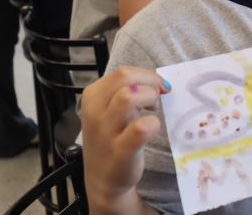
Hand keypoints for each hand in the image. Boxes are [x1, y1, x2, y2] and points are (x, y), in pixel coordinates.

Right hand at [81, 66, 170, 211]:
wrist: (103, 178)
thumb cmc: (112, 137)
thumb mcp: (110, 109)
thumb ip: (128, 91)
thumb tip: (159, 82)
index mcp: (92, 96)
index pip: (122, 72)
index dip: (146, 75)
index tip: (156, 87)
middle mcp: (95, 111)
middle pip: (124, 77)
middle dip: (149, 82)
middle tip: (157, 97)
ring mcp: (106, 131)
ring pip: (129, 96)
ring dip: (149, 98)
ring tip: (152, 110)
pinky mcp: (121, 151)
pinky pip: (141, 128)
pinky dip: (152, 123)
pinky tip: (152, 127)